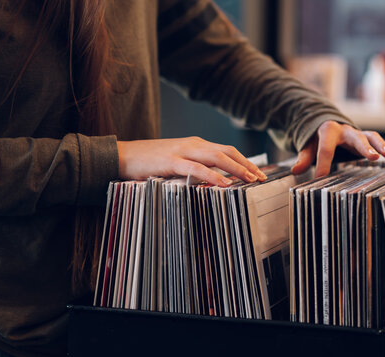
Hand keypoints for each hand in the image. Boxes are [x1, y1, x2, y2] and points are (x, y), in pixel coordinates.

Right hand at [117, 137, 266, 185]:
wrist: (122, 156)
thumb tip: (214, 181)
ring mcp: (182, 151)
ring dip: (236, 168)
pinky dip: (213, 175)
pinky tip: (224, 183)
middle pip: (227, 151)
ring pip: (217, 157)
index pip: (227, 150)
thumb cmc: (149, 161)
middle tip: (262, 178)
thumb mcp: (176, 162)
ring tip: (251, 180)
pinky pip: (196, 168)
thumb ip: (194, 167)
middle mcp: (193, 144)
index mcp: (196, 144)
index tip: (258, 174)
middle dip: (247, 165)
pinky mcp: (171, 161)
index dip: (245, 161)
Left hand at [291, 121, 384, 177]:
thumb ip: (304, 158)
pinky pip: (380, 144)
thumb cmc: (318, 139)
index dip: (323, 164)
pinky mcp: (368, 139)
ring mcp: (359, 134)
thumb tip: (295, 170)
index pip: (326, 149)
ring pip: (373, 138)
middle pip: (356, 138)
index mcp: (328, 131)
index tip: (320, 178)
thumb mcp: (308, 146)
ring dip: (382, 147)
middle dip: (364, 147)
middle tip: (372, 157)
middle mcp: (346, 130)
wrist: (328, 126)